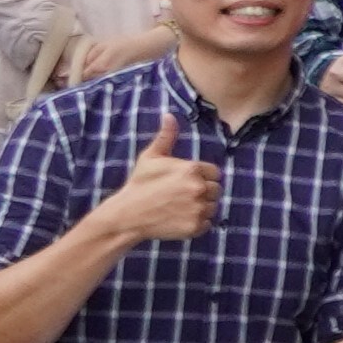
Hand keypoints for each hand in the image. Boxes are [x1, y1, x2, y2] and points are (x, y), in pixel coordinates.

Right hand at [92, 129, 218, 250]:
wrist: (126, 215)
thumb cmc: (139, 184)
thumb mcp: (151, 157)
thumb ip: (166, 136)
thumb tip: (169, 115)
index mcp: (192, 170)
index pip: (214, 173)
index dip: (202, 177)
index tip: (185, 182)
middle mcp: (198, 188)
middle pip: (216, 190)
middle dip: (202, 192)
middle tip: (181, 196)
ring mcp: (198, 209)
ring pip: (213, 207)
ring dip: (201, 208)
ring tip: (179, 207)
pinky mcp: (194, 227)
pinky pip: (207, 224)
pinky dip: (197, 223)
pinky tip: (179, 219)